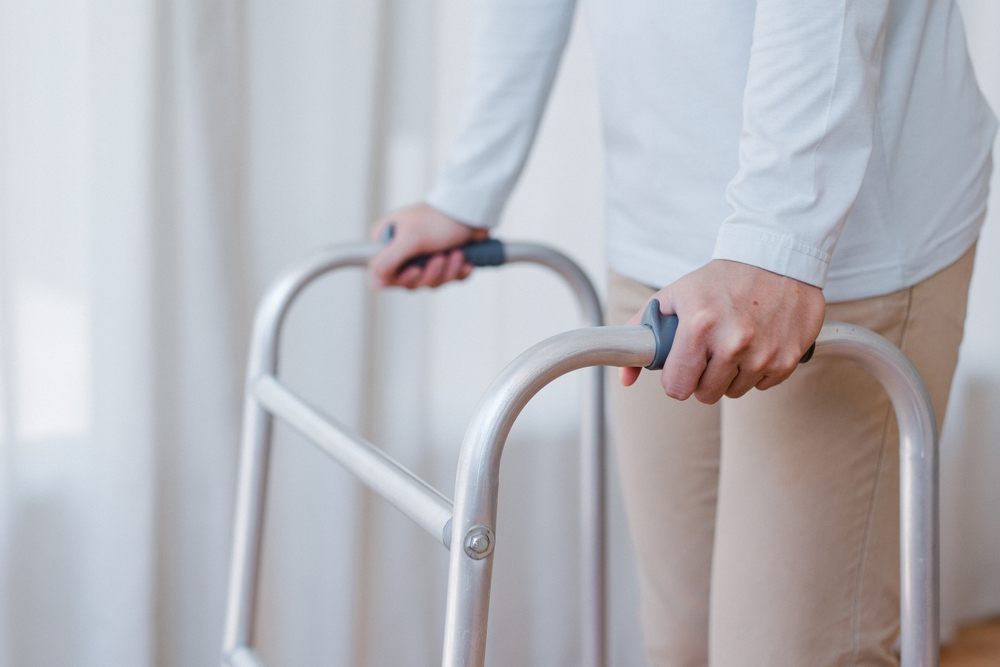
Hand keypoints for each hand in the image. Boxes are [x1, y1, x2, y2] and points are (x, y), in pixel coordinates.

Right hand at [369, 203, 488, 288]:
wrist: (471, 211)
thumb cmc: (438, 219)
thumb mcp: (409, 239)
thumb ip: (387, 261)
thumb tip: (373, 283)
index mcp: (388, 243)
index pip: (383, 275)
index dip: (401, 278)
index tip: (416, 269)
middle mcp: (403, 252)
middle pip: (410, 282)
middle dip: (430, 273)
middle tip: (440, 257)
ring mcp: (424, 258)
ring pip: (431, 282)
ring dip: (447, 270)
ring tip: (456, 253)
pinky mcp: (445, 262)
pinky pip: (449, 279)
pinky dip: (458, 271)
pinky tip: (465, 259)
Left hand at [620, 260, 824, 402]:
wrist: (776, 259)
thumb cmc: (720, 280)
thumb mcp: (673, 297)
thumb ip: (642, 334)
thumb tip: (625, 377)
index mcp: (699, 325)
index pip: (677, 387)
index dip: (676, 379)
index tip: (681, 367)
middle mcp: (733, 342)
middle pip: (706, 394)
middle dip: (702, 377)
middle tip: (708, 351)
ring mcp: (763, 353)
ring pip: (734, 392)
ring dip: (730, 374)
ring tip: (733, 343)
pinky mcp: (788, 358)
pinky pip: (762, 385)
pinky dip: (757, 370)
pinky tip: (757, 343)